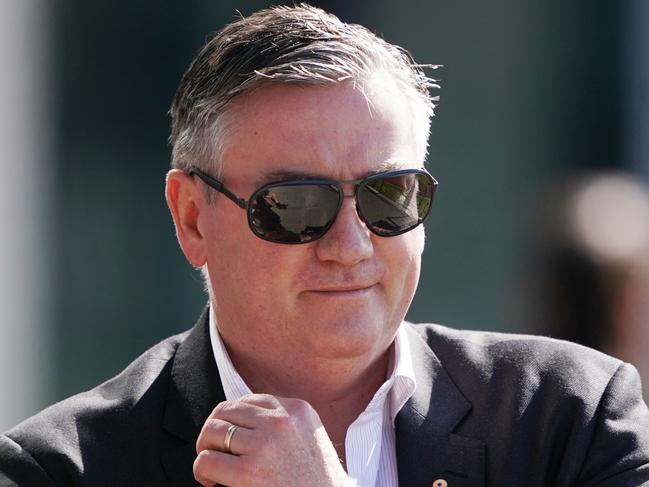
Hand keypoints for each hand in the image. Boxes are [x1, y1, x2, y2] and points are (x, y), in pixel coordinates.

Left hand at [193, 393, 353, 486]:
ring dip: (206, 448)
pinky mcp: (249, 472)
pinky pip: (207, 459)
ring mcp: (265, 444)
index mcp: (297, 409)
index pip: (250, 400)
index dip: (234, 419)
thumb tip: (240, 417)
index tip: (234, 438)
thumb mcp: (308, 437)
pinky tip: (211, 481)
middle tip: (215, 451)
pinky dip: (201, 470)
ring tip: (212, 465)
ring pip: (213, 430)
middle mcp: (281, 421)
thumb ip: (283, 422)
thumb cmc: (316, 481)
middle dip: (215, 431)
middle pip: (226, 410)